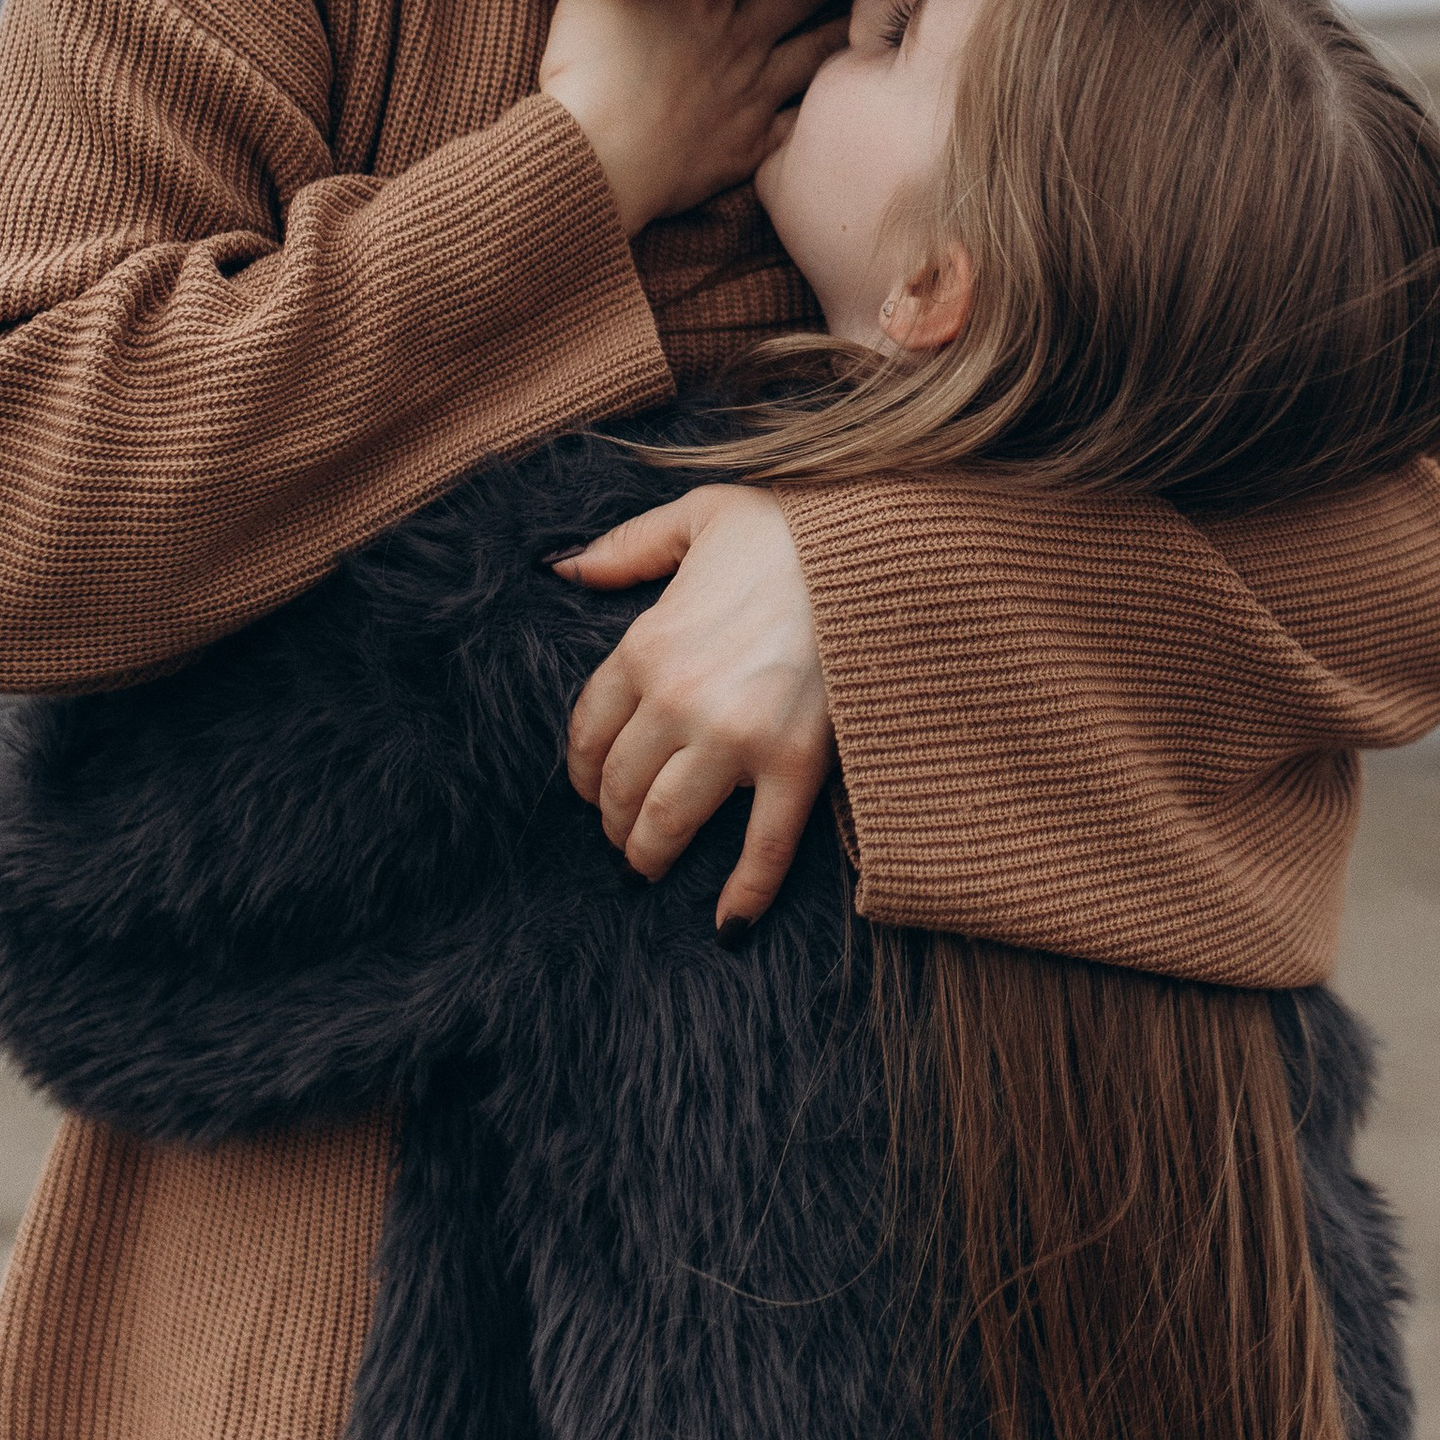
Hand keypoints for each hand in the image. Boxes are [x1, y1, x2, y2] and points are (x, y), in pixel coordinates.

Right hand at [541, 0, 863, 235]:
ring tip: (873, 1)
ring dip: (847, 18)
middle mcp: (740, 33)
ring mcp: (752, 89)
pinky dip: (830, 98)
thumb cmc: (581, 68)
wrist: (591, 159)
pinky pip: (803, 114)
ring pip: (816, 44)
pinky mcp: (751, 140)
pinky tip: (850, 88)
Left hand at [559, 485, 831, 925]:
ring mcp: (736, 737)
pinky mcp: (795, 763)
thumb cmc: (789, 527)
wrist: (876, 547)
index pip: (590, 729)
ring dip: (648, 854)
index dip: (586, 769)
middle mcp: (679, 698)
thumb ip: (626, 547)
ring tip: (647, 866)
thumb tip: (564, 567)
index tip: (594, 786)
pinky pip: (762, 846)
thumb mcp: (697, 515)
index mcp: (647, 643)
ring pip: (668, 821)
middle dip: (613, 818)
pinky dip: (743, 894)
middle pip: (621, 784)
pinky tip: (727, 925)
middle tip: (620, 834)